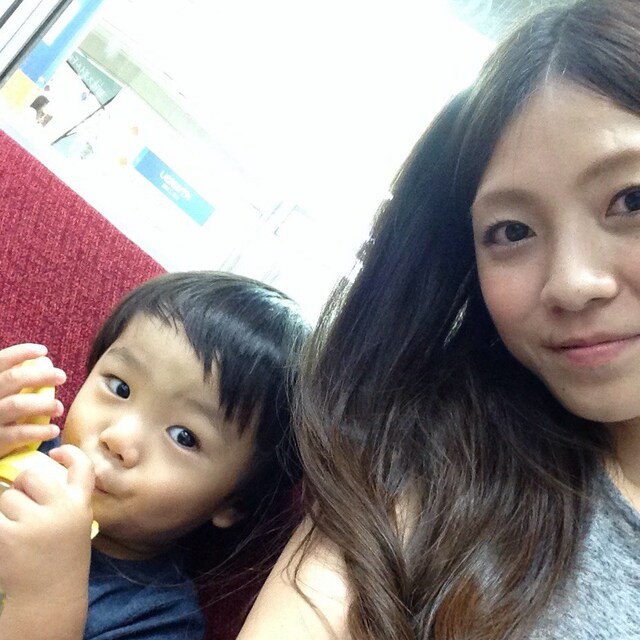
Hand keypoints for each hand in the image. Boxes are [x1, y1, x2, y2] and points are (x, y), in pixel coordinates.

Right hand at [0, 344, 65, 457]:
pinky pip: (19, 434)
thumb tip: (44, 363)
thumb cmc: (0, 417)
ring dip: (43, 404)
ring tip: (59, 407)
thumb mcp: (2, 394)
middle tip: (62, 376)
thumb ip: (14, 382)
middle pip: (12, 378)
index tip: (43, 351)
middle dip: (41, 375)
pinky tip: (54, 430)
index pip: (1, 360)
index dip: (21, 352)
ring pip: (17, 405)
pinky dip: (39, 431)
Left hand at [0, 445, 93, 637]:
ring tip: (19, 532)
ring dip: (8, 510)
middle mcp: (61, 510)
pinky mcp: (8, 536)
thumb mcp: (76, 523)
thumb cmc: (62, 555)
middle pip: (33, 475)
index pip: (82, 467)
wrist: (50, 595)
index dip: (70, 453)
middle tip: (24, 502)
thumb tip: (37, 469)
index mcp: (80, 505)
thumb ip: (67, 498)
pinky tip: (8, 541)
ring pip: (8, 497)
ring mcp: (34, 523)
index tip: (57, 451)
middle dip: (23, 485)